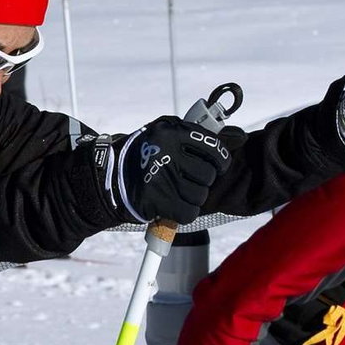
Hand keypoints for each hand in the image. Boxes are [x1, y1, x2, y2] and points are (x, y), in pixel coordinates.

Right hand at [92, 117, 232, 224]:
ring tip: (178, 191)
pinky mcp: (156, 200)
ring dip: (193, 197)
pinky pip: (189, 212)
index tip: (218, 166)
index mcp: (171, 131)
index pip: (213, 148)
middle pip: (208, 174)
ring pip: (200, 195)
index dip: (220, 160)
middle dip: (203, 180)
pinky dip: (184, 213)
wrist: (109, 177)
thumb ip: (195, 136)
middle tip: (188, 179)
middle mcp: (166, 152)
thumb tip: (236, 137)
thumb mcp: (165, 134)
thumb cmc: (144, 155)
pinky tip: (173, 205)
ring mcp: (161, 176)